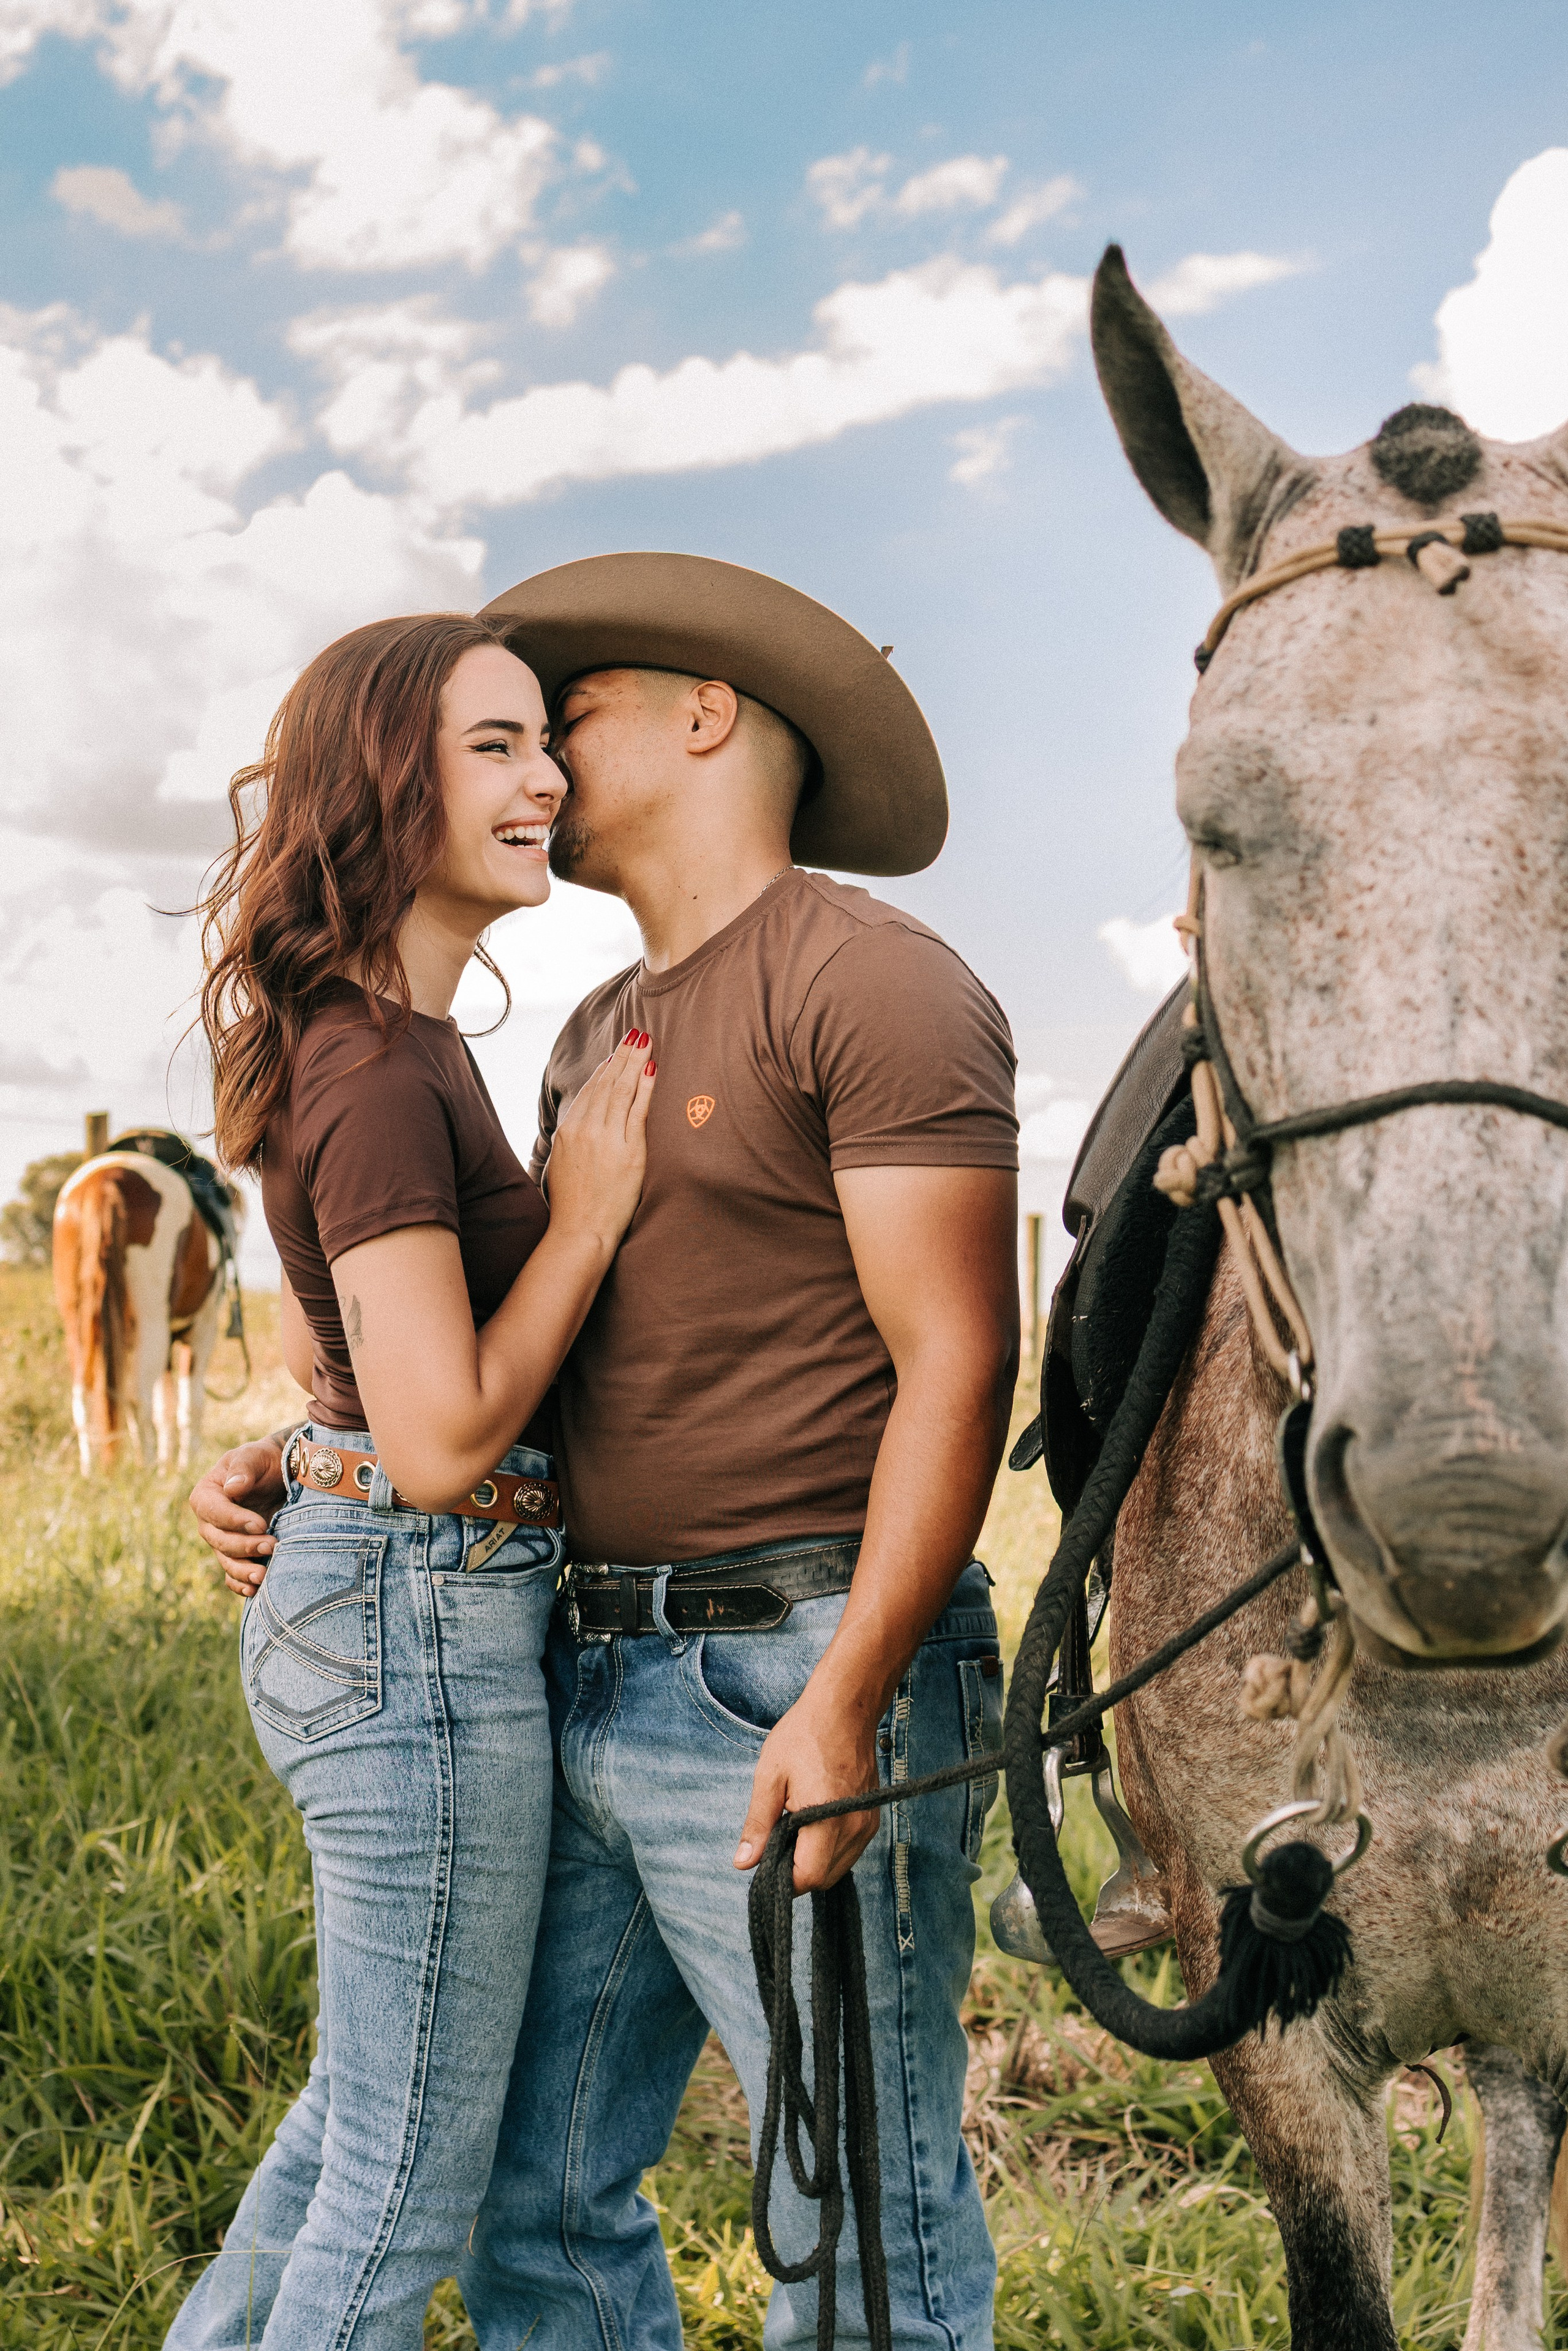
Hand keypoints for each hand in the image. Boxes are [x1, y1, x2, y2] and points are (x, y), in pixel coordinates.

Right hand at [190, 1437, 287, 1598]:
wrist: (283, 1474)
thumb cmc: (265, 1461)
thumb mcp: (255, 1456)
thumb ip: (243, 1469)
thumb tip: (234, 1488)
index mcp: (206, 1495)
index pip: (212, 1512)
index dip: (233, 1520)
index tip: (260, 1524)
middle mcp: (210, 1522)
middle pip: (219, 1540)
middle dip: (244, 1546)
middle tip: (272, 1545)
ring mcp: (223, 1541)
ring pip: (226, 1561)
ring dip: (244, 1571)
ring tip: (264, 1575)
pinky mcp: (238, 1555)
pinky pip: (232, 1576)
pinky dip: (241, 1585)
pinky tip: (255, 1590)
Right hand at [545, 1029, 655, 1252]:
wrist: (580, 1232)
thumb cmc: (570, 1207)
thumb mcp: (560, 1167)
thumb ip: (570, 1143)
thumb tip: (576, 1132)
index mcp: (567, 1131)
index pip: (590, 1091)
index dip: (605, 1070)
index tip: (616, 1055)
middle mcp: (585, 1129)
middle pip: (607, 1083)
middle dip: (622, 1056)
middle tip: (635, 1034)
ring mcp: (606, 1139)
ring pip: (622, 1091)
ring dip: (635, 1062)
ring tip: (646, 1041)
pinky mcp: (629, 1152)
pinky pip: (638, 1111)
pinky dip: (645, 1087)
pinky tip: (652, 1069)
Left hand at [732, 1687, 881, 1892]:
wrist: (845, 1708)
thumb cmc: (804, 1735)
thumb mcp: (770, 1777)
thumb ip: (758, 1825)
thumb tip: (743, 1863)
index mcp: (825, 1819)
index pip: (807, 1877)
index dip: (783, 1879)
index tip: (767, 1861)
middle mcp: (853, 1827)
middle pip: (824, 1879)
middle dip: (797, 1871)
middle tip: (778, 1841)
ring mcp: (867, 1824)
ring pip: (838, 1868)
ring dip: (815, 1861)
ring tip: (796, 1827)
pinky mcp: (872, 1818)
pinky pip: (850, 1851)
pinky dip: (830, 1850)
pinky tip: (814, 1823)